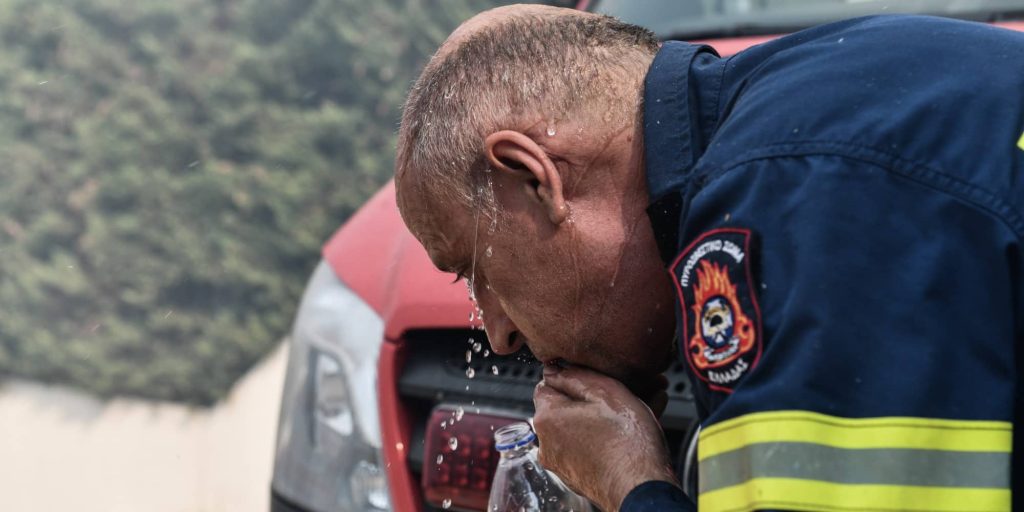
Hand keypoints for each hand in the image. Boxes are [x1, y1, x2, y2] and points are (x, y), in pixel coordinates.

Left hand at [533, 365, 678, 510]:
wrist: (642, 490)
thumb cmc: (628, 443)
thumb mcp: (606, 392)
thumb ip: (575, 375)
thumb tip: (554, 370)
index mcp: (547, 418)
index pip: (548, 383)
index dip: (574, 375)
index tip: (597, 374)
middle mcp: (548, 443)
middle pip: (570, 406)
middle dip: (600, 394)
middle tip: (632, 387)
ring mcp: (563, 462)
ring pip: (585, 425)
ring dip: (611, 413)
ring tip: (646, 403)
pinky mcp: (580, 476)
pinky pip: (592, 445)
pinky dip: (610, 434)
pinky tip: (640, 425)